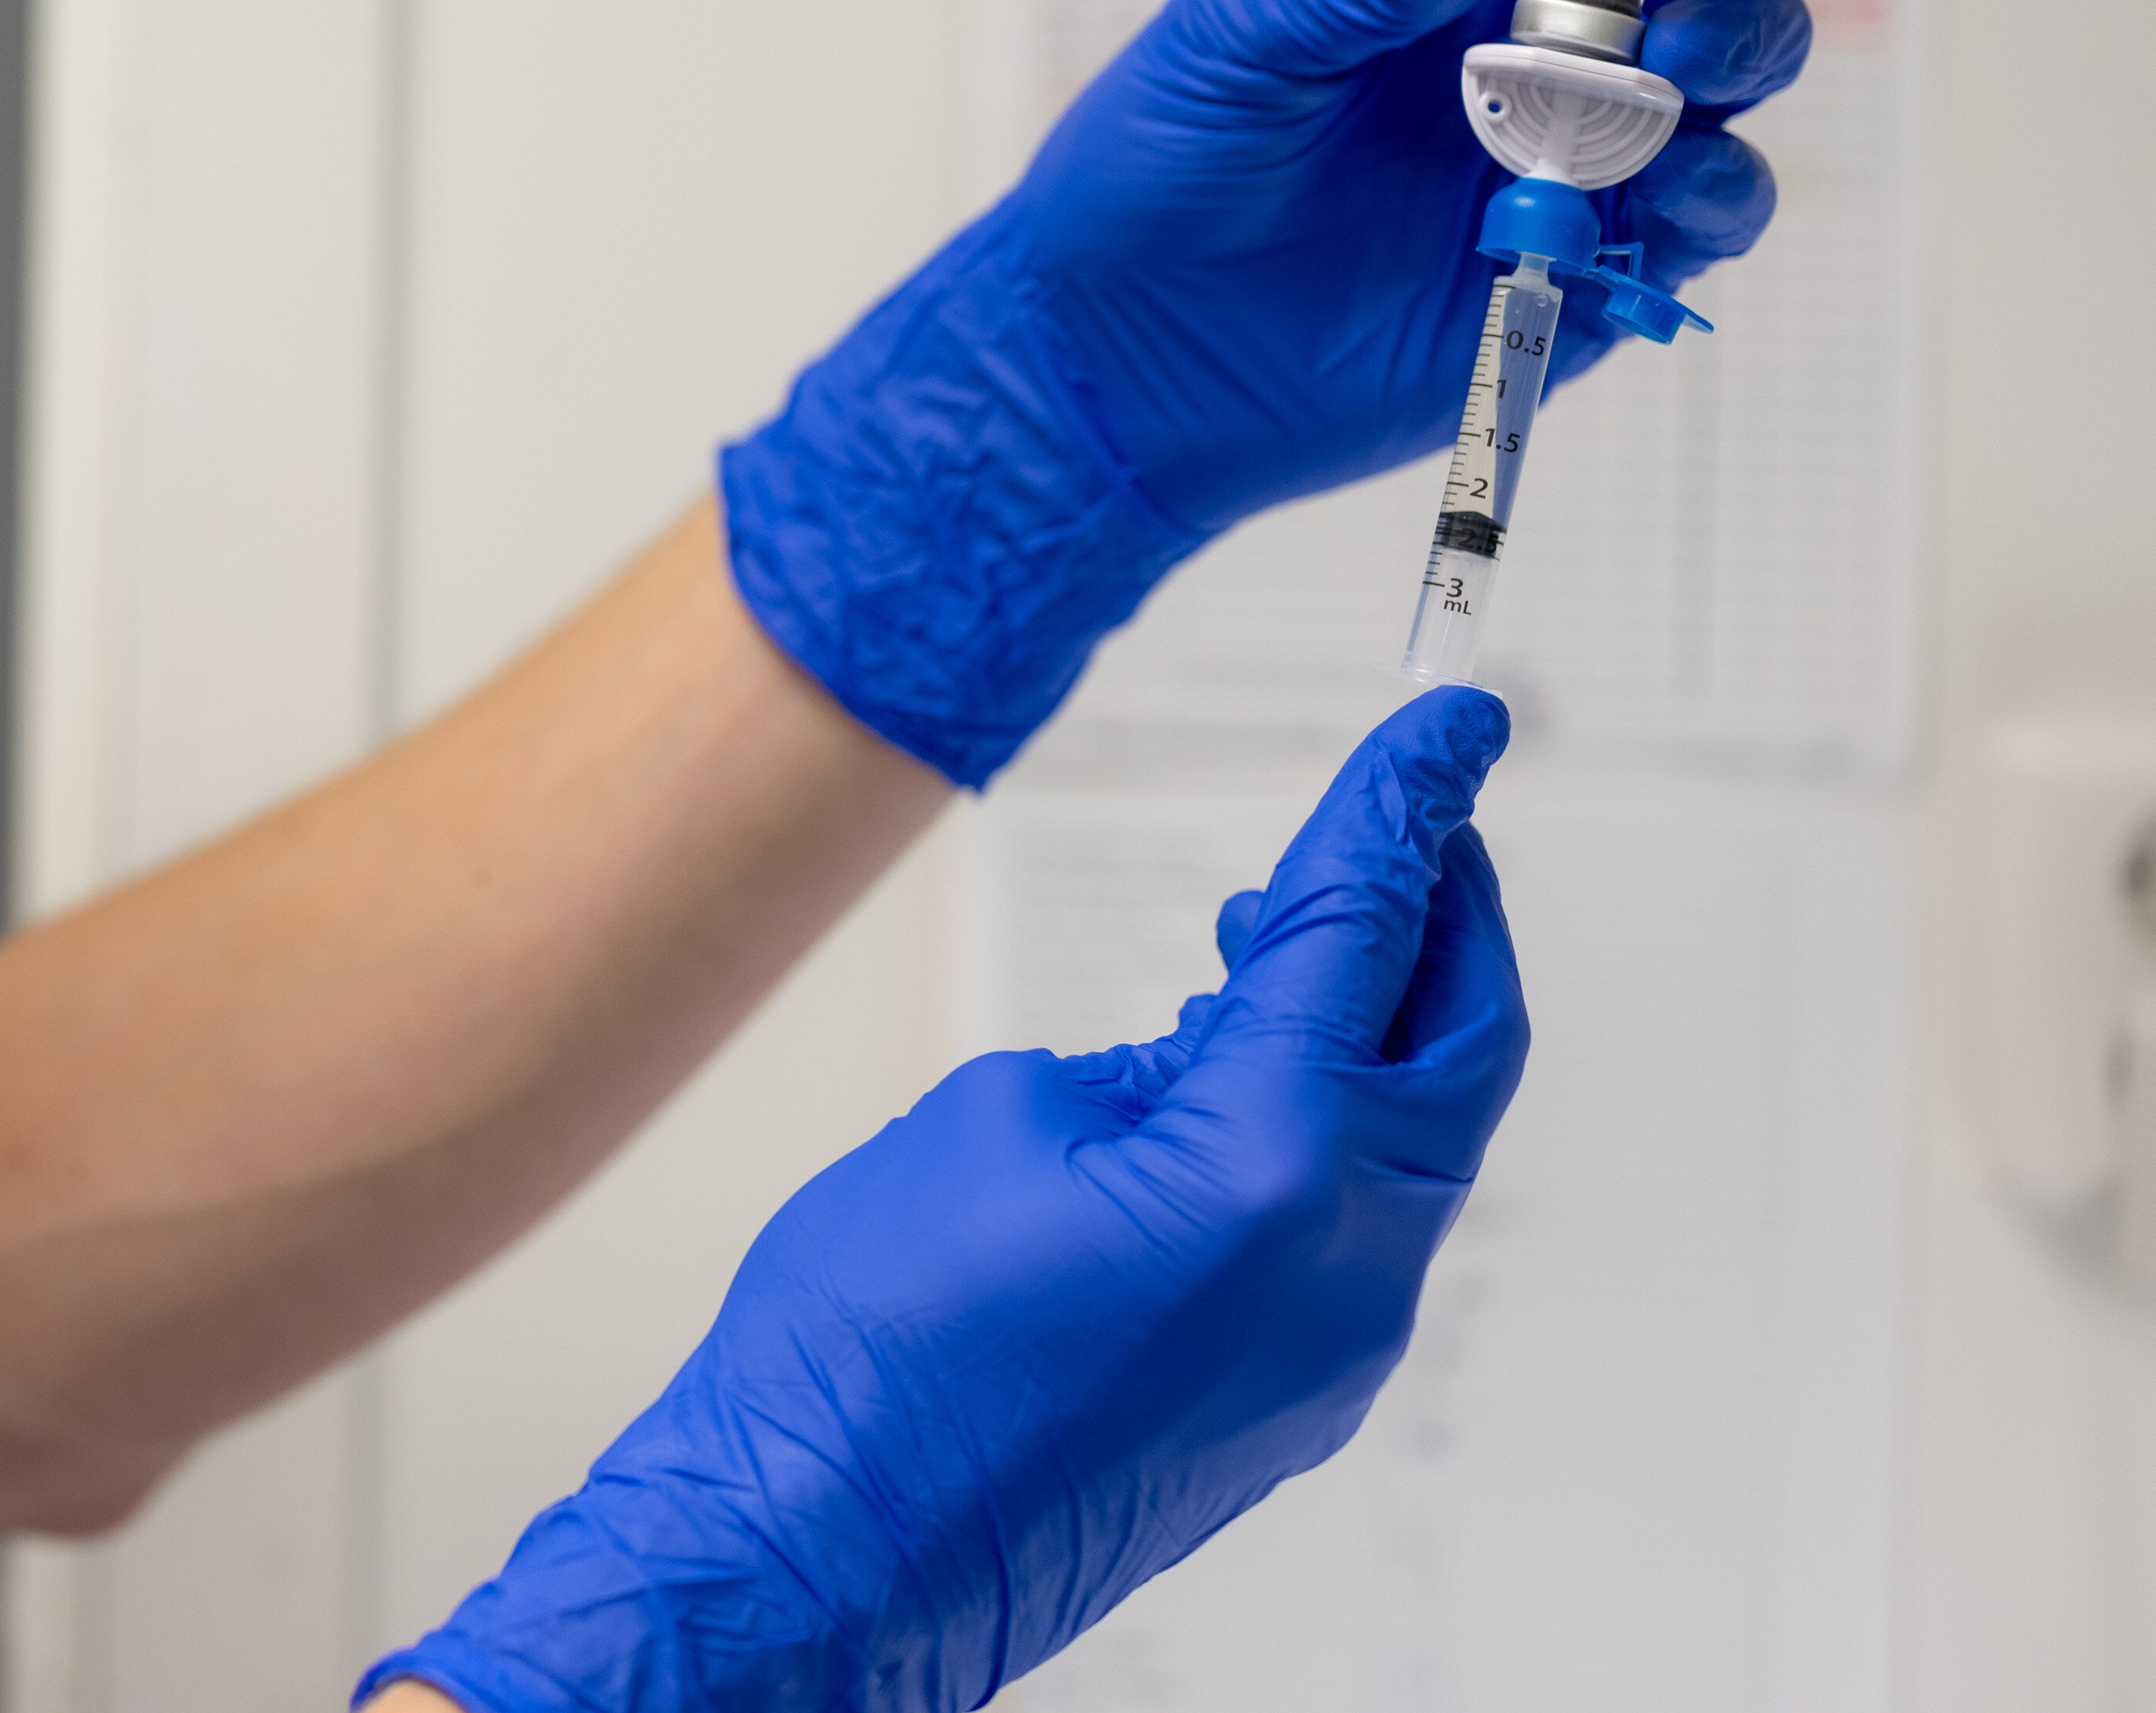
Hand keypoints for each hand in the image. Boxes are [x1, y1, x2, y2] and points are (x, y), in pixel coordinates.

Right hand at [366, 689, 1529, 1712]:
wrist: (821, 1554)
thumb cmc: (865, 1353)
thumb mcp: (994, 1121)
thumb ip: (1139, 1066)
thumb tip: (1201, 1065)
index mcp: (1274, 1168)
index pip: (1368, 932)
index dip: (1406, 808)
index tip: (1453, 723)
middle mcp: (1343, 1269)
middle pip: (1456, 1046)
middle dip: (1440, 916)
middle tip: (1407, 819)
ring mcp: (1330, 1354)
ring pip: (1409, 1143)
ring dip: (1367, 1027)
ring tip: (1267, 942)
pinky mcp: (1289, 1403)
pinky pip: (1347, 1231)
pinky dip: (1318, 1132)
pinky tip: (1218, 1089)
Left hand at [719, 0, 1853, 780]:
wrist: (1121, 344)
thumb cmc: (1164, 156)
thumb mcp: (1251, 28)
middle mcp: (1551, 37)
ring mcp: (1583, 150)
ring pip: (1740, 71)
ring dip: (1747, 41)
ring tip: (1672, 56)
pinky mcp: (1591, 263)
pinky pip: (1708, 218)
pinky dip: (1716, 187)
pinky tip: (1663, 177)